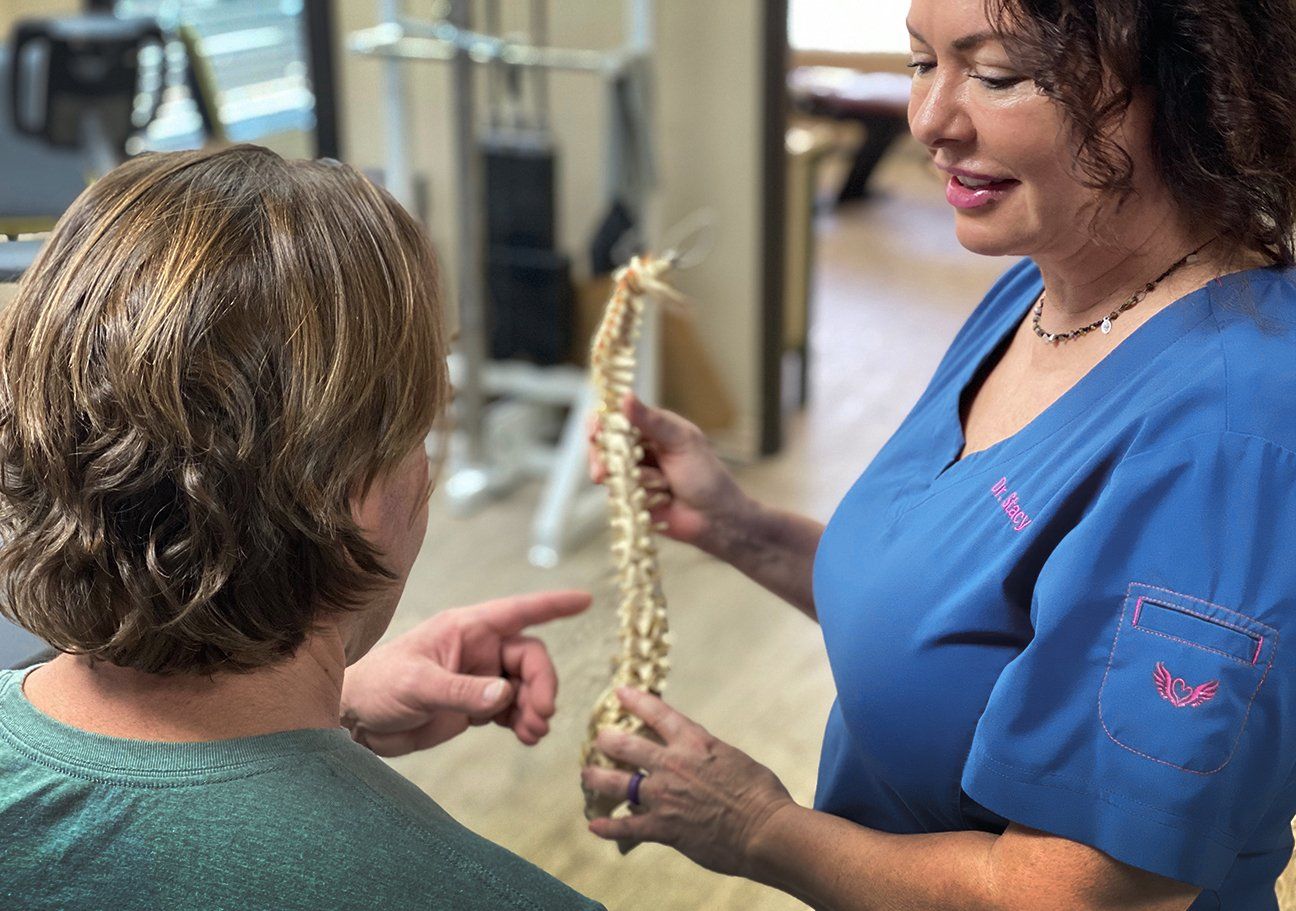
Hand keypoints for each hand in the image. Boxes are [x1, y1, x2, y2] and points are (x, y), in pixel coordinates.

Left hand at [341, 590, 590, 755]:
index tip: (585, 600)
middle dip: (542, 685)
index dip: (554, 605)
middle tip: (540, 716)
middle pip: (530, 658)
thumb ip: (463, 692)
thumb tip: (506, 696)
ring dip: (536, 707)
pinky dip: (525, 722)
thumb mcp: (418, 686)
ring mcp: (479, 677)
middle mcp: (479, 649)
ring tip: (533, 734)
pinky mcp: (475, 705)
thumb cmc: (379, 685)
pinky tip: (526, 737)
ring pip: (526, 686)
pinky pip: (514, 708)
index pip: (519, 611)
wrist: (357, 720)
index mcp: (467, 629)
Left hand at [580, 687, 795, 877]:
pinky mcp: (663, 828)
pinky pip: (626, 827)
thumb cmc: (760, 793)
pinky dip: (608, 828)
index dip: (635, 700)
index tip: (620, 692)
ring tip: (587, 776)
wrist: (765, 830)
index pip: (658, 713)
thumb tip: (697, 757)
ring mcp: (664, 796)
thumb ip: (707, 754)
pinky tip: (594, 826)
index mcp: (694, 742)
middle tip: (599, 739)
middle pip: (626, 746)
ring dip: (597, 780)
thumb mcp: (732, 758)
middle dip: (607, 741)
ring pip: (617, 784)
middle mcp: (673, 764)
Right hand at [587, 393, 751, 551]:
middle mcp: (639, 448)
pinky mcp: (630, 497)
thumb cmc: (705, 474)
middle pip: (603, 445)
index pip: (616, 417)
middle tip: (602, 471)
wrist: (715, 518)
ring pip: (610, 470)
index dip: (600, 423)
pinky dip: (635, 496)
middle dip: (603, 457)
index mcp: (652, 427)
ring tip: (655, 486)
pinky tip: (657, 500)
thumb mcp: (681, 441)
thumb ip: (651, 421)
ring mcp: (633, 473)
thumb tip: (624, 397)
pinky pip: (618, 494)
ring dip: (630, 479)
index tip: (594, 432)